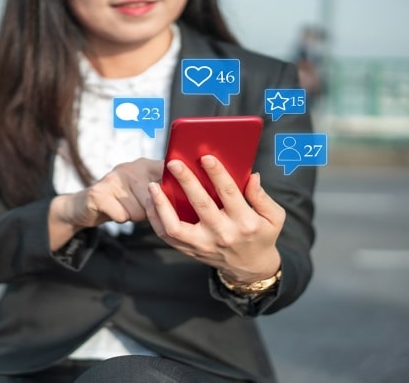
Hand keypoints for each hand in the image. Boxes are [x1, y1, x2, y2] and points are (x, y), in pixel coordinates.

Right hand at [49, 158, 163, 250]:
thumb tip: (185, 198)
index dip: (174, 187)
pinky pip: (122, 215)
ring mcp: (112, 179)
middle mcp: (128, 167)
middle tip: (138, 207)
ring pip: (138, 210)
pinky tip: (114, 212)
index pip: (167, 172)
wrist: (85, 206)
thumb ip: (162, 190)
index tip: (174, 198)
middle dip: (149, 210)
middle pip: (153, 198)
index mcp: (143, 164)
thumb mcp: (143, 191)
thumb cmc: (121, 201)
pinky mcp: (98, 193)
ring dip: (133, 216)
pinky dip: (120, 219)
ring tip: (124, 208)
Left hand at [145, 155, 283, 283]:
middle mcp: (222, 234)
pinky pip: (167, 236)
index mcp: (245, 222)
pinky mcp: (190, 250)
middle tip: (174, 163)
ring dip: (161, 205)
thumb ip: (262, 196)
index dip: (217, 173)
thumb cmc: (261, 236)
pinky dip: (155, 219)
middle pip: (200, 204)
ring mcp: (203, 245)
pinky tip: (151, 202)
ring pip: (175, 226)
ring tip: (153, 186)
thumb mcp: (273, 217)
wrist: (250, 268)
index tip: (205, 157)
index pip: (229, 193)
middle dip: (186, 181)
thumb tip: (252, 175)